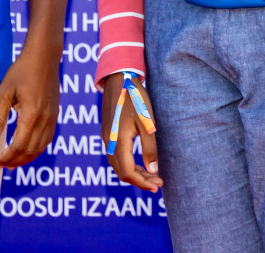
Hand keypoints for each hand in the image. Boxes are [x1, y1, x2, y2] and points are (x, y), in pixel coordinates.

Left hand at [0, 39, 59, 167]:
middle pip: (30, 151)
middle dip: (14, 161)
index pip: (18, 146)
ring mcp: (52, 118)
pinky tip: (26, 149)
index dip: (5, 157)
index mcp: (31, 115)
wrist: (44, 56)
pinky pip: (47, 139)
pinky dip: (36, 149)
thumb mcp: (4, 93)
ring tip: (11, 162)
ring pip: (40, 148)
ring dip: (26, 158)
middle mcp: (45, 120)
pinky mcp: (55, 115)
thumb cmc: (21, 71)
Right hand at [101, 74, 161, 190]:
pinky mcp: (107, 132)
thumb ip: (149, 148)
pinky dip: (127, 164)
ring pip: (117, 165)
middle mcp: (109, 142)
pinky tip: (139, 162)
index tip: (157, 186)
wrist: (118, 79)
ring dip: (133, 173)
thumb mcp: (147, 123)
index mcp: (118, 141)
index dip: (142, 183)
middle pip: (121, 172)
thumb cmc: (135, 98)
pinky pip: (115, 156)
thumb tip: (152, 171)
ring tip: (150, 174)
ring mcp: (106, 137)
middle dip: (139, 180)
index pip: (128, 172)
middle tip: (157, 182)